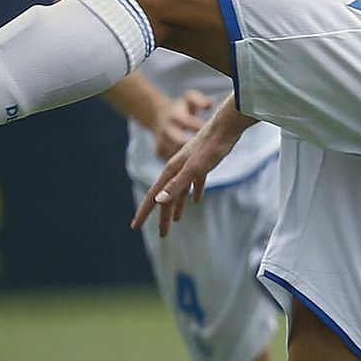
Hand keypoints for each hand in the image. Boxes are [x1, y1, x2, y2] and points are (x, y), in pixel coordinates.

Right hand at [132, 96, 254, 237]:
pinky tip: (197, 200)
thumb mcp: (194, 168)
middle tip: (162, 235)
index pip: (153, 196)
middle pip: (166, 197)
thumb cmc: (210, 146)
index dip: (144, 212)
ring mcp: (190, 167)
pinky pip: (195, 183)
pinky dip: (194, 193)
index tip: (134, 226)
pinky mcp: (203, 164)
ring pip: (179, 191)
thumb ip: (177, 184)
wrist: (226, 126)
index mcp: (171, 171)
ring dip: (177, 206)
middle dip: (163, 216)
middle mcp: (177, 169)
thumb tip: (158, 200)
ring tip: (175, 221)